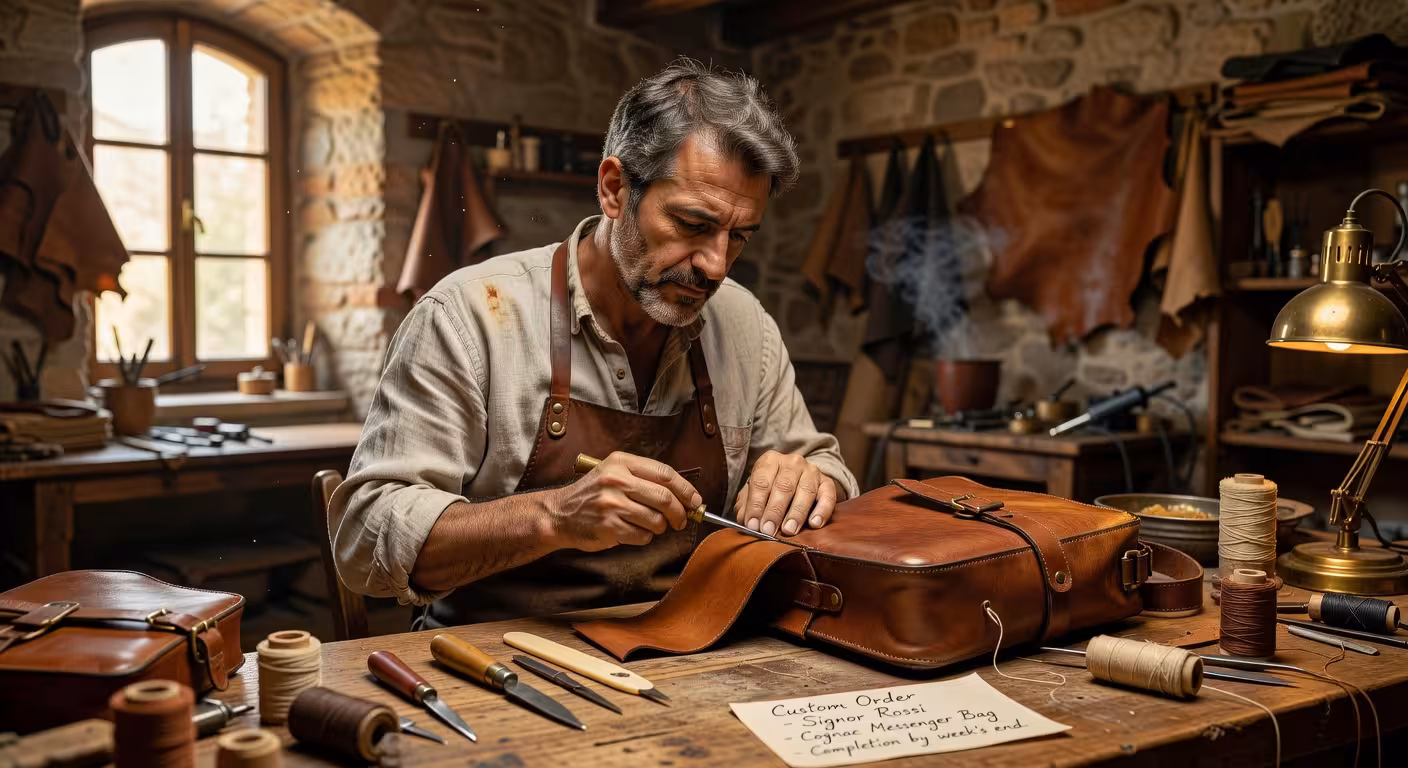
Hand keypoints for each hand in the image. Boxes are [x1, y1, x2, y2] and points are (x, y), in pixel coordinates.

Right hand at [547, 451, 701, 551]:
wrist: (559, 514)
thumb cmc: (592, 495)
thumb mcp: (614, 473)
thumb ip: (644, 478)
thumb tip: (683, 495)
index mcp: (621, 462)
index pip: (665, 474)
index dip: (686, 489)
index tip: (695, 500)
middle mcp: (617, 480)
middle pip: (665, 498)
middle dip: (679, 512)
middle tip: (681, 520)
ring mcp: (612, 503)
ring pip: (656, 520)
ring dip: (660, 527)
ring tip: (651, 526)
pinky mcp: (609, 526)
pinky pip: (643, 536)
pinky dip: (645, 537)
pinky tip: (634, 532)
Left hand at [733, 451, 837, 536]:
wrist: (798, 481)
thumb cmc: (771, 489)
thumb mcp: (755, 494)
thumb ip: (747, 506)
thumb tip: (746, 521)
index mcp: (770, 461)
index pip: (761, 482)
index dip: (756, 505)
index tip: (753, 525)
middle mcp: (792, 463)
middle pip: (783, 486)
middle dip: (775, 511)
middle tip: (769, 530)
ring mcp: (812, 471)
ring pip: (806, 491)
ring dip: (796, 513)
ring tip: (789, 530)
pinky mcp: (827, 483)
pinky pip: (828, 496)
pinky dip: (822, 510)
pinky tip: (814, 524)